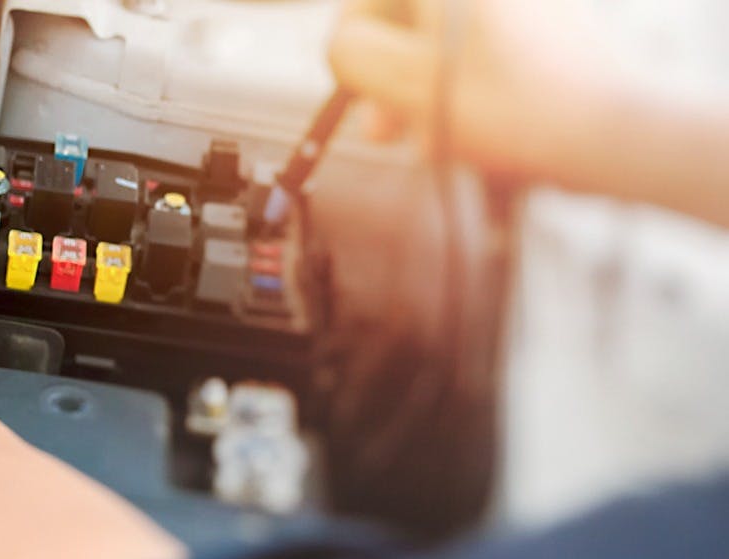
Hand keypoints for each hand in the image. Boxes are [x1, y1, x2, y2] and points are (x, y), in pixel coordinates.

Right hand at [328, 0, 620, 181]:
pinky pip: (486, 52)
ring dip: (423, 90)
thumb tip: (345, 46)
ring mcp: (528, 6)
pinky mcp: (554, 31)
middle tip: (381, 130)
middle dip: (389, 75)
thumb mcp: (402, 83)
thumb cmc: (507, 108)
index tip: (356, 89)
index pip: (368, 0)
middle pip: (410, 18)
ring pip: (446, 41)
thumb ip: (350, 53)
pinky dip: (466, 86)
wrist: (615, 135)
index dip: (351, 43)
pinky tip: (468, 134)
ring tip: (424, 144)